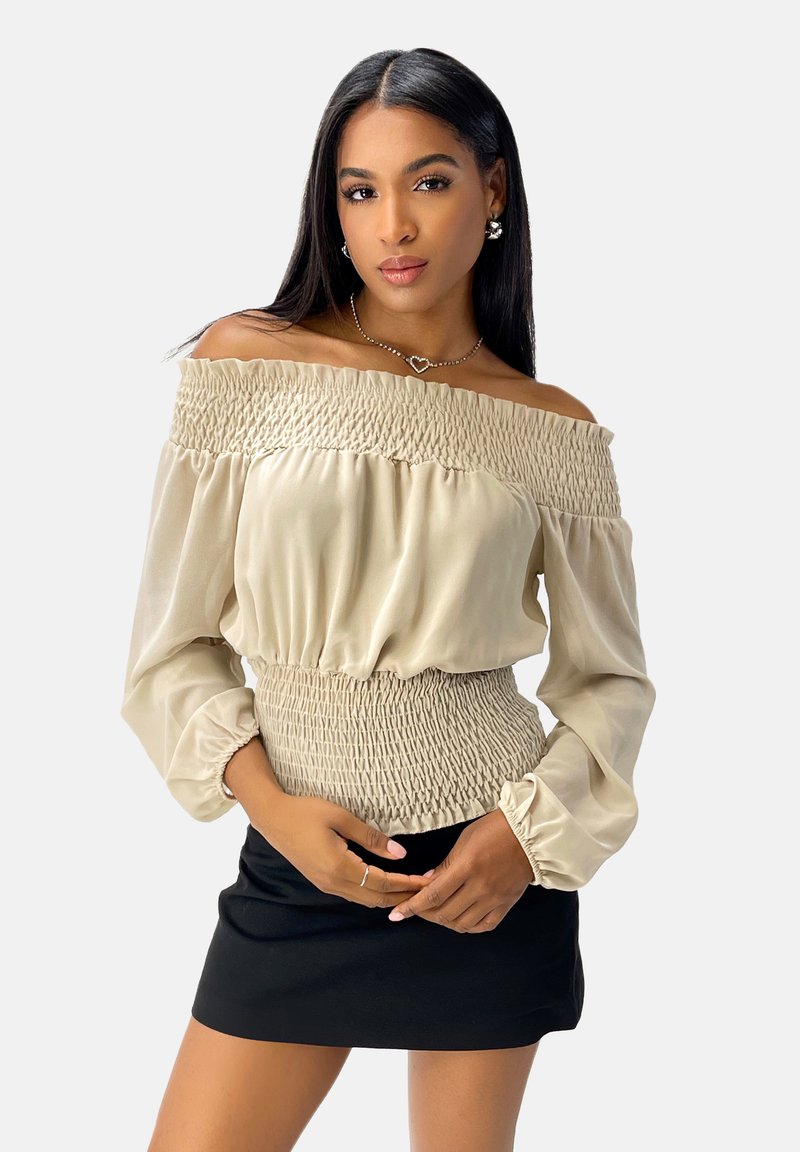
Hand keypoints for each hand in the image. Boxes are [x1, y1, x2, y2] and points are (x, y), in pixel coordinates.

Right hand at [253, 793, 434, 909]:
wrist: (272, 817)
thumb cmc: (305, 811)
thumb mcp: (341, 817)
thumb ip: (371, 837)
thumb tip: (400, 853)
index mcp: (340, 868)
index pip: (383, 884)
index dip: (408, 884)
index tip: (428, 880)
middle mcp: (334, 883)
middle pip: (377, 899)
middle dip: (404, 896)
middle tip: (428, 888)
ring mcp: (327, 885)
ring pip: (366, 900)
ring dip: (391, 897)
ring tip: (412, 887)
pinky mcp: (323, 882)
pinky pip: (355, 895)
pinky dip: (375, 894)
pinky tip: (387, 885)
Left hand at [386, 809, 534, 931]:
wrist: (530, 834)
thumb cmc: (495, 829)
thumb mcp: (464, 841)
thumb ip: (446, 865)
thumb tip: (427, 882)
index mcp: (467, 867)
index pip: (433, 895)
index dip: (412, 907)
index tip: (396, 914)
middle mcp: (480, 887)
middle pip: (444, 913)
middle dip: (424, 913)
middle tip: (416, 907)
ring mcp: (494, 899)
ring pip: (461, 924)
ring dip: (444, 921)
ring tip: (436, 912)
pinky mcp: (506, 905)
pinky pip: (483, 926)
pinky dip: (467, 926)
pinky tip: (459, 919)